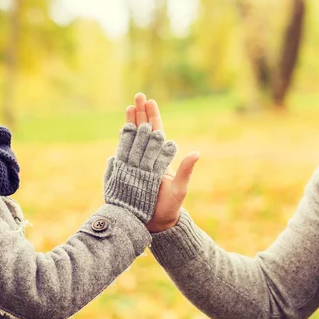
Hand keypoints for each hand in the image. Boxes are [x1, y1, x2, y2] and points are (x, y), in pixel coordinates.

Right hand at [126, 93, 199, 231]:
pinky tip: (121, 128)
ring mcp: (138, 163)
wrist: (155, 222)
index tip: (151, 102)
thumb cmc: (170, 206)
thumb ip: (185, 170)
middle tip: (139, 95)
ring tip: (129, 105)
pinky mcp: (128, 171)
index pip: (157, 132)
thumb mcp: (179, 188)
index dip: (154, 117)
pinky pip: (124, 151)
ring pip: (134, 137)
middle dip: (141, 112)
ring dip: (131, 121)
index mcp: (162, 158)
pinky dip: (123, 139)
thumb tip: (197, 153)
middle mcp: (150, 157)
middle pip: (145, 129)